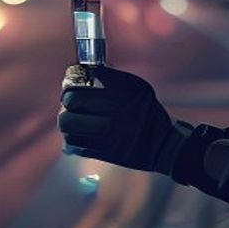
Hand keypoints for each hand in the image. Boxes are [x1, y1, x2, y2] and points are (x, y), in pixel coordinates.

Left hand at [57, 65, 189, 173]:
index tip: (71, 80)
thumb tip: (78, 74)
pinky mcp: (103, 153)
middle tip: (70, 100)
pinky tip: (77, 134)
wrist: (161, 145)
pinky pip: (73, 144)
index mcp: (126, 90)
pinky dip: (71, 137)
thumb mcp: (137, 87)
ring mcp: (109, 134)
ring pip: (68, 123)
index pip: (86, 78)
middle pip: (73, 99)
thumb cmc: (146, 111)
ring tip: (72, 117)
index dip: (73, 78)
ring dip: (66, 119)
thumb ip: (110, 79)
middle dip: (67, 98)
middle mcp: (118, 110)